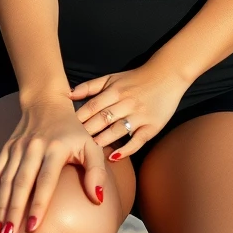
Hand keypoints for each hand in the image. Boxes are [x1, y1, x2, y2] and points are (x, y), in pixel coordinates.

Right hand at [0, 96, 105, 232]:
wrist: (46, 102)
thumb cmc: (74, 131)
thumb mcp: (92, 146)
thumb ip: (97, 172)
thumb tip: (98, 199)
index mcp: (55, 149)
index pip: (45, 181)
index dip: (38, 204)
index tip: (33, 228)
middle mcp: (33, 148)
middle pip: (21, 183)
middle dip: (14, 211)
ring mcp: (17, 148)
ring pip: (6, 180)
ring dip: (1, 206)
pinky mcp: (7, 148)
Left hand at [71, 63, 188, 160]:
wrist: (166, 75)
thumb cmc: (134, 79)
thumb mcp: (111, 78)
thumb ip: (89, 86)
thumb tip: (68, 94)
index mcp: (114, 91)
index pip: (92, 106)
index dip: (79, 118)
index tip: (66, 129)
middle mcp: (126, 103)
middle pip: (102, 119)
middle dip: (87, 132)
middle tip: (73, 144)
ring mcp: (139, 116)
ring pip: (117, 130)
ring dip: (102, 141)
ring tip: (89, 151)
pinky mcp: (152, 127)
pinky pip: (137, 140)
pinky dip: (126, 149)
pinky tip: (114, 157)